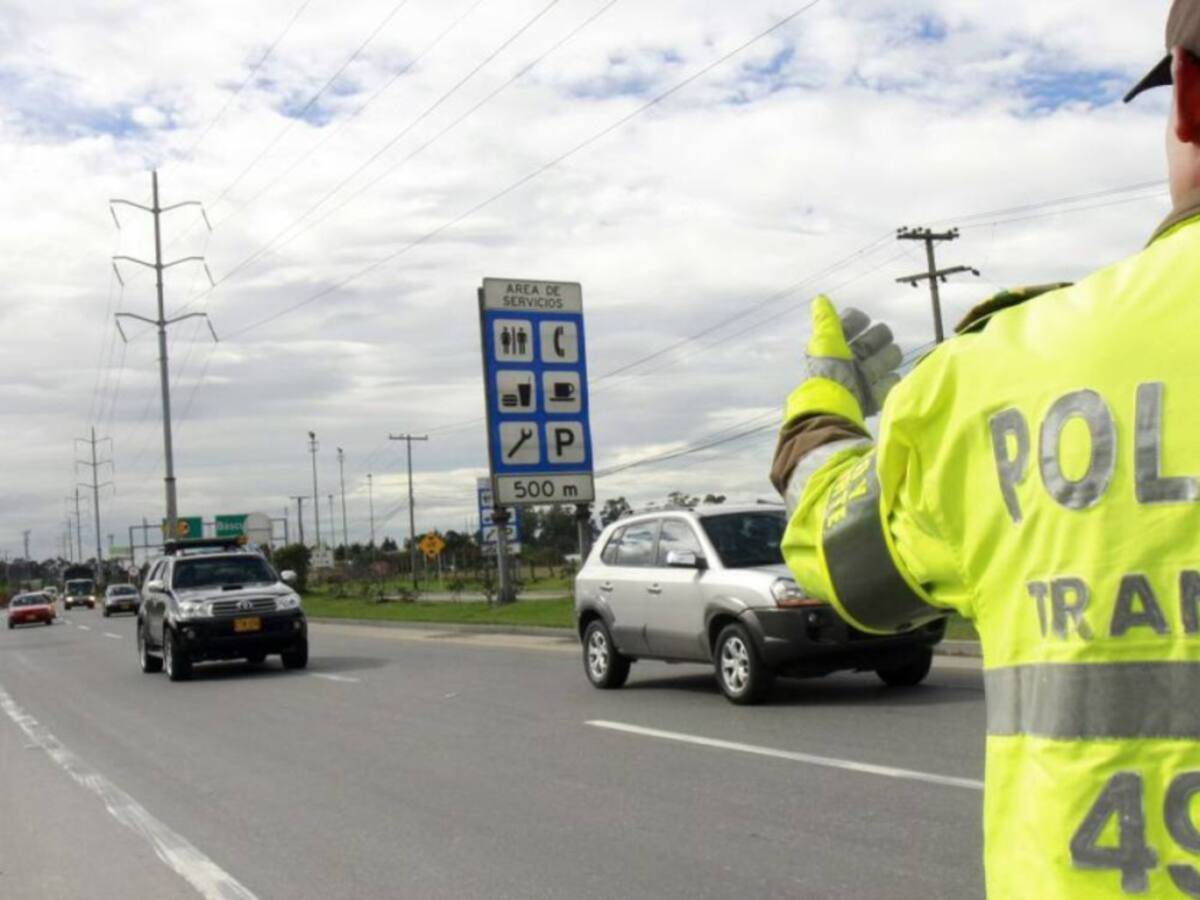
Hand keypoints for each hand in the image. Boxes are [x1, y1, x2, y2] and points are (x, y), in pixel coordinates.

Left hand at [806, 295, 902, 417]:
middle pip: (874, 340)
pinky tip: (881, 382)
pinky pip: (890, 383)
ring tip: (871, 369)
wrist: (835, 408)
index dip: (858, 320)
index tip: (862, 321)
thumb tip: (820, 298)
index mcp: (836, 347)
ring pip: (886, 359)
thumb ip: (826, 320)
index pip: (851, 323)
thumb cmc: (828, 372)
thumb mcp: (825, 343)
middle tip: (866, 350)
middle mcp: (850, 361)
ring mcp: (863, 379)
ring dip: (884, 360)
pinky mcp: (873, 397)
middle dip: (875, 340)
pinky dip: (887, 382)